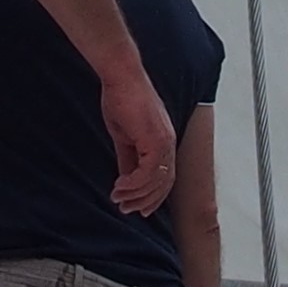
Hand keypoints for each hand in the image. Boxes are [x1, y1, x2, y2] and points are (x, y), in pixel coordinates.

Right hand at [101, 69, 178, 215]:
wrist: (121, 77)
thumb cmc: (122, 99)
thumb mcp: (124, 136)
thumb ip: (128, 158)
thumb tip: (126, 179)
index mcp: (164, 142)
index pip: (165, 177)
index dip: (153, 196)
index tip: (137, 208)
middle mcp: (169, 143)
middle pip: (164, 183)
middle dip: (145, 201)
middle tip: (126, 210)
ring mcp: (164, 141)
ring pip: (156, 181)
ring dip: (136, 195)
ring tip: (118, 200)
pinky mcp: (155, 139)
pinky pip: (147, 172)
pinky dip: (133, 184)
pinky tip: (119, 187)